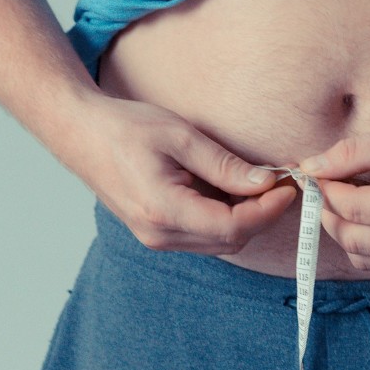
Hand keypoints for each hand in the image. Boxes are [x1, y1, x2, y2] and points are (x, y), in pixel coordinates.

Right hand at [74, 94, 297, 252]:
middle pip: (231, 239)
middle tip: (282, 180)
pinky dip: (226, 216)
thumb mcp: (181, 136)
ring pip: (220, 242)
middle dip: (263, 214)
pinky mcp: (157, 233)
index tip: (289, 186)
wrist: (81, 134)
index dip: (268, 210)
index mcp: (163, 211)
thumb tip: (266, 182)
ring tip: (260, 181)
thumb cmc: (126, 128)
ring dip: (246, 216)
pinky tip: (232, 188)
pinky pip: (204, 235)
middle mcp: (159, 235)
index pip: (233, 227)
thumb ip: (225, 165)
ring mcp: (156, 238)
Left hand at [296, 104, 369, 277]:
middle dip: (328, 213)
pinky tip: (366, 218)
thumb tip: (310, 167)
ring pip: (365, 259)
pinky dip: (367, 247)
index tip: (314, 170)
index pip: (352, 208)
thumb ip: (353, 153)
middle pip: (353, 240)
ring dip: (345, 232)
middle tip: (323, 185)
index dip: (325, 188)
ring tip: (345, 199)